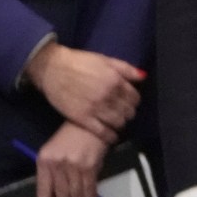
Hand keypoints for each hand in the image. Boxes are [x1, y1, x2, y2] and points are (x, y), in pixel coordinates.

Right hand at [26, 42, 144, 140]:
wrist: (52, 69)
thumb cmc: (80, 62)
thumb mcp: (106, 60)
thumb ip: (126, 69)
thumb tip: (143, 77)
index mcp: (115, 81)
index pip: (134, 97)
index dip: (134, 101)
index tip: (130, 102)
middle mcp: (107, 96)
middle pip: (128, 111)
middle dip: (129, 113)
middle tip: (124, 113)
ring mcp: (95, 108)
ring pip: (118, 122)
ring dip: (121, 124)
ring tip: (118, 122)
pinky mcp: (82, 119)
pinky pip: (101, 132)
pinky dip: (110, 136)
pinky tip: (112, 136)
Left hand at [34, 122, 107, 196]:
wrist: (90, 122)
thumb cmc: (70, 137)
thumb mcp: (55, 152)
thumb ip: (55, 173)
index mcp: (44, 162)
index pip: (43, 191)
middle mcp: (57, 165)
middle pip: (61, 195)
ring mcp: (74, 165)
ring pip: (76, 194)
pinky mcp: (90, 165)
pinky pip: (90, 187)